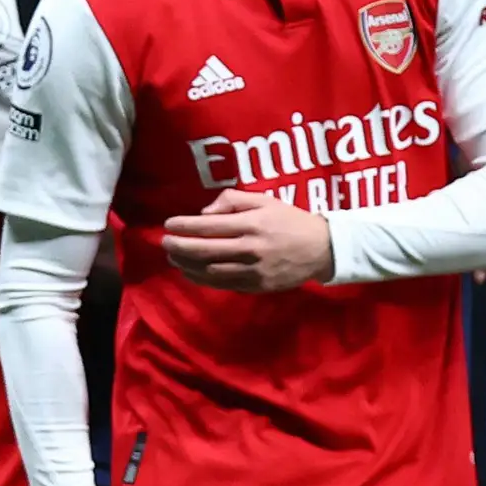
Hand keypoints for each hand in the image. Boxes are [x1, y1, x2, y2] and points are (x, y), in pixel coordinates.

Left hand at [161, 187, 338, 291]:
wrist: (321, 249)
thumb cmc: (290, 220)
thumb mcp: (265, 200)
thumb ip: (233, 200)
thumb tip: (204, 213)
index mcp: (252, 223)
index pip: (209, 225)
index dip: (184, 225)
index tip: (168, 224)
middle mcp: (250, 247)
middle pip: (204, 250)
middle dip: (179, 247)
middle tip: (164, 243)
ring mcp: (253, 270)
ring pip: (210, 271)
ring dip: (186, 265)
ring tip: (173, 258)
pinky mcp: (257, 286)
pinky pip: (223, 284)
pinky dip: (202, 279)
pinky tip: (190, 273)